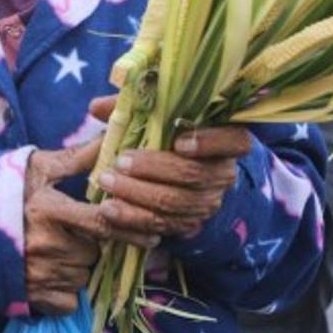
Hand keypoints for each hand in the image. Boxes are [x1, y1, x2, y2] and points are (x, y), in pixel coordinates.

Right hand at [23, 140, 153, 314]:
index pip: (103, 221)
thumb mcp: (38, 168)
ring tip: (56, 249)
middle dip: (93, 244)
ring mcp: (38, 274)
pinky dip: (65, 290)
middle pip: (95, 252)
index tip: (150, 232)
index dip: (129, 227)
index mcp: (49, 209)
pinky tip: (50, 272)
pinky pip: (69, 300)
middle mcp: (45, 244)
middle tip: (77, 234)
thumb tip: (111, 136)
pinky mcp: (32, 297)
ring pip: (83, 275)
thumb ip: (77, 157)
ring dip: (79, 266)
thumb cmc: (6, 191)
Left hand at [87, 96, 251, 239]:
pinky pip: (163, 225)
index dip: (211, 142)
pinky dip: (134, 218)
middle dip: (153, 168)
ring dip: (137, 194)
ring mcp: (208, 201)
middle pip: (194, 174)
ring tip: (106, 182)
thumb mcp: (155, 116)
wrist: (175, 174)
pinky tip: (110, 210)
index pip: (235, 141)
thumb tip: (96, 107)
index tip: (179, 142)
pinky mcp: (189, 223)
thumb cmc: (165, 134)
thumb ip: (131, 108)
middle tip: (120, 162)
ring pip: (176, 203)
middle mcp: (223, 173)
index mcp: (226, 139)